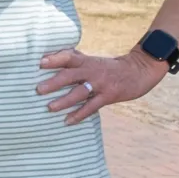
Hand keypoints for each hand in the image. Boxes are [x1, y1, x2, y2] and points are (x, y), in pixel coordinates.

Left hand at [35, 47, 164, 123]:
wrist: (139, 71)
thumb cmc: (109, 67)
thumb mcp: (92, 60)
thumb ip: (74, 59)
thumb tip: (51, 56)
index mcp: (86, 61)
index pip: (69, 57)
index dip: (55, 59)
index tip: (40, 62)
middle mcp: (92, 71)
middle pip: (71, 75)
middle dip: (54, 82)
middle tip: (39, 89)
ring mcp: (100, 84)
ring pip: (80, 92)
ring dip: (64, 101)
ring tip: (50, 107)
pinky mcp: (108, 96)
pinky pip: (91, 107)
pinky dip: (79, 114)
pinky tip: (67, 121)